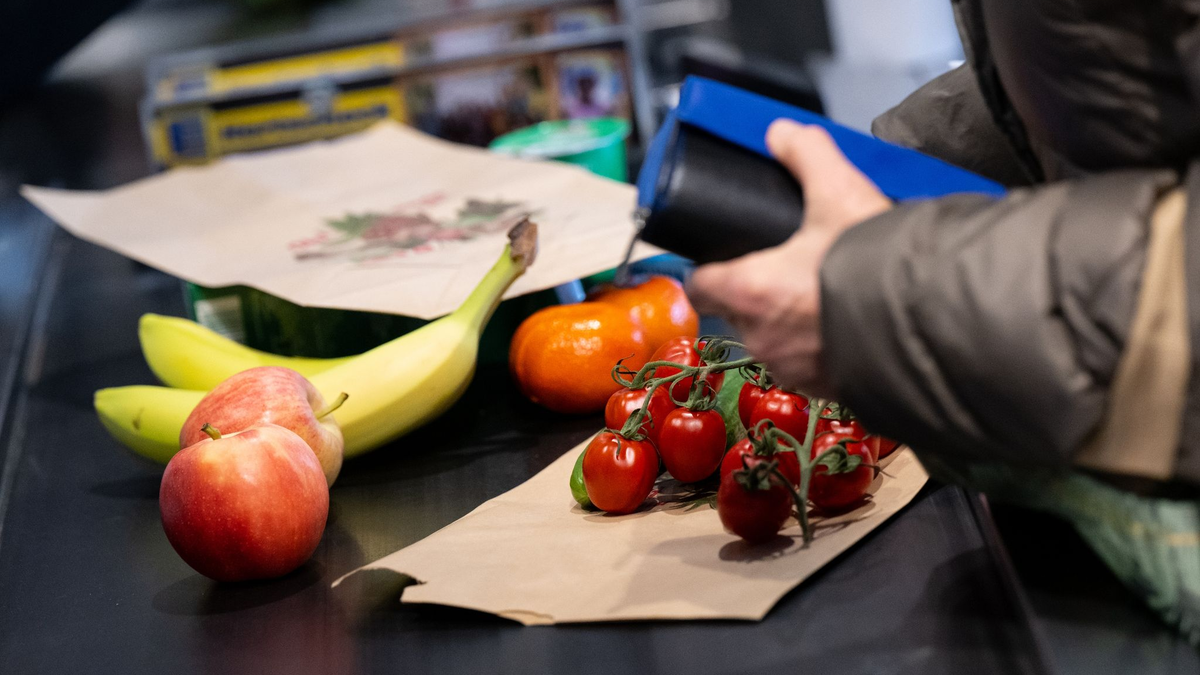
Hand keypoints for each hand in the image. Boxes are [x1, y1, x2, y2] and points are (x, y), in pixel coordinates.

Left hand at [686, 120, 891, 396]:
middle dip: (756, 292)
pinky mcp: (826, 389)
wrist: (932, 324)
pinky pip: (809, 366)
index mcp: (749, 291)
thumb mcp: (839, 192)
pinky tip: (847, 324)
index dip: (708, 267)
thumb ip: (806, 155)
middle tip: (787, 267)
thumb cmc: (874, 263)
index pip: (700, 284)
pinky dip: (820, 347)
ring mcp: (792, 369)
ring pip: (774, 340)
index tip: (723, 256)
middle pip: (737, 312)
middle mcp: (762, 336)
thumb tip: (782, 132)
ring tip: (822, 293)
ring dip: (789, 321)